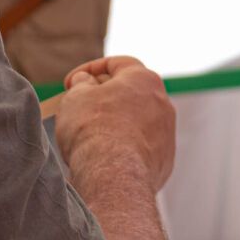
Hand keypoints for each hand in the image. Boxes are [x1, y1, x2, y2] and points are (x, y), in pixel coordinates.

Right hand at [55, 56, 175, 192]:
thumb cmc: (93, 129)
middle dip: (106, 97)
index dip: (90, 70)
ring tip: (91, 136)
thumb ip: (83, 84)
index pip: (118, 63)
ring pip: (138, 122)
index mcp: (144, 79)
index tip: (72, 82)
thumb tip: (87, 82)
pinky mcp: (165, 160)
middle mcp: (162, 102)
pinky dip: (126, 148)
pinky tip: (106, 157)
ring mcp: (167, 133)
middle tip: (82, 106)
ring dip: (117, 124)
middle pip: (131, 93)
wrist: (113, 175)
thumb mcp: (77, 96)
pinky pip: (142, 147)